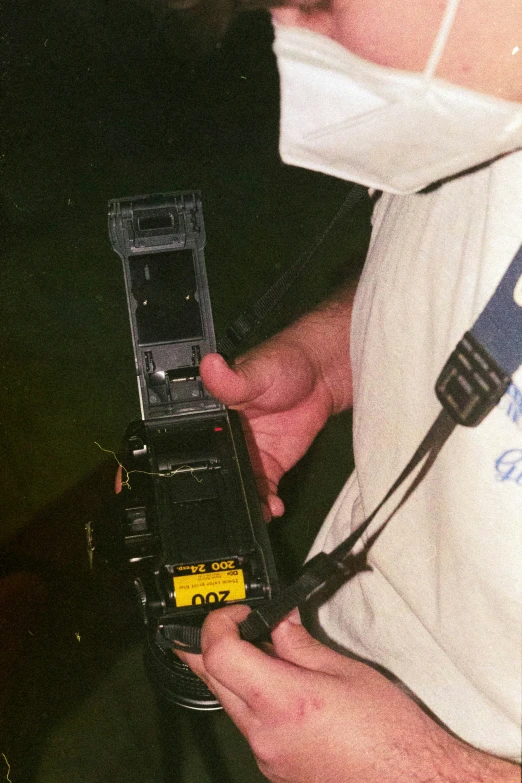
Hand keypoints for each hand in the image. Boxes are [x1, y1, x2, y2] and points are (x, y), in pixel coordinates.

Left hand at [178, 605, 519, 782]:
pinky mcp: (275, 770)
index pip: (219, 654)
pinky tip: (284, 691)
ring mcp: (266, 757)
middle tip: (228, 624)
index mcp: (282, 701)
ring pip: (230, 704)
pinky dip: (256, 702)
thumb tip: (278, 620)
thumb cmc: (390, 732)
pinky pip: (251, 728)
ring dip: (236, 674)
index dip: (218, 623)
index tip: (237, 612)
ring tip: (270, 654)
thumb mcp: (346, 671)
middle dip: (212, 645)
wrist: (411, 781)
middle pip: (213, 680)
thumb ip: (300, 643)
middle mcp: (264, 734)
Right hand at [200, 283, 355, 518]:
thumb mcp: (255, 370)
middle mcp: (223, 437)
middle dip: (212, 489)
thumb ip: (231, 379)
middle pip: (210, 469)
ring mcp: (246, 454)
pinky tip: (270, 509)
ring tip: (250, 512)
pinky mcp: (269, 465)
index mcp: (209, 413)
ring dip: (240, 501)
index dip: (184, 460)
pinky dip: (264, 504)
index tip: (183, 477)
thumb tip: (210, 366)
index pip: (189, 441)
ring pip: (235, 484)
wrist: (323, 375)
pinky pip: (262, 490)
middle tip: (219, 504)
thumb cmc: (283, 362)